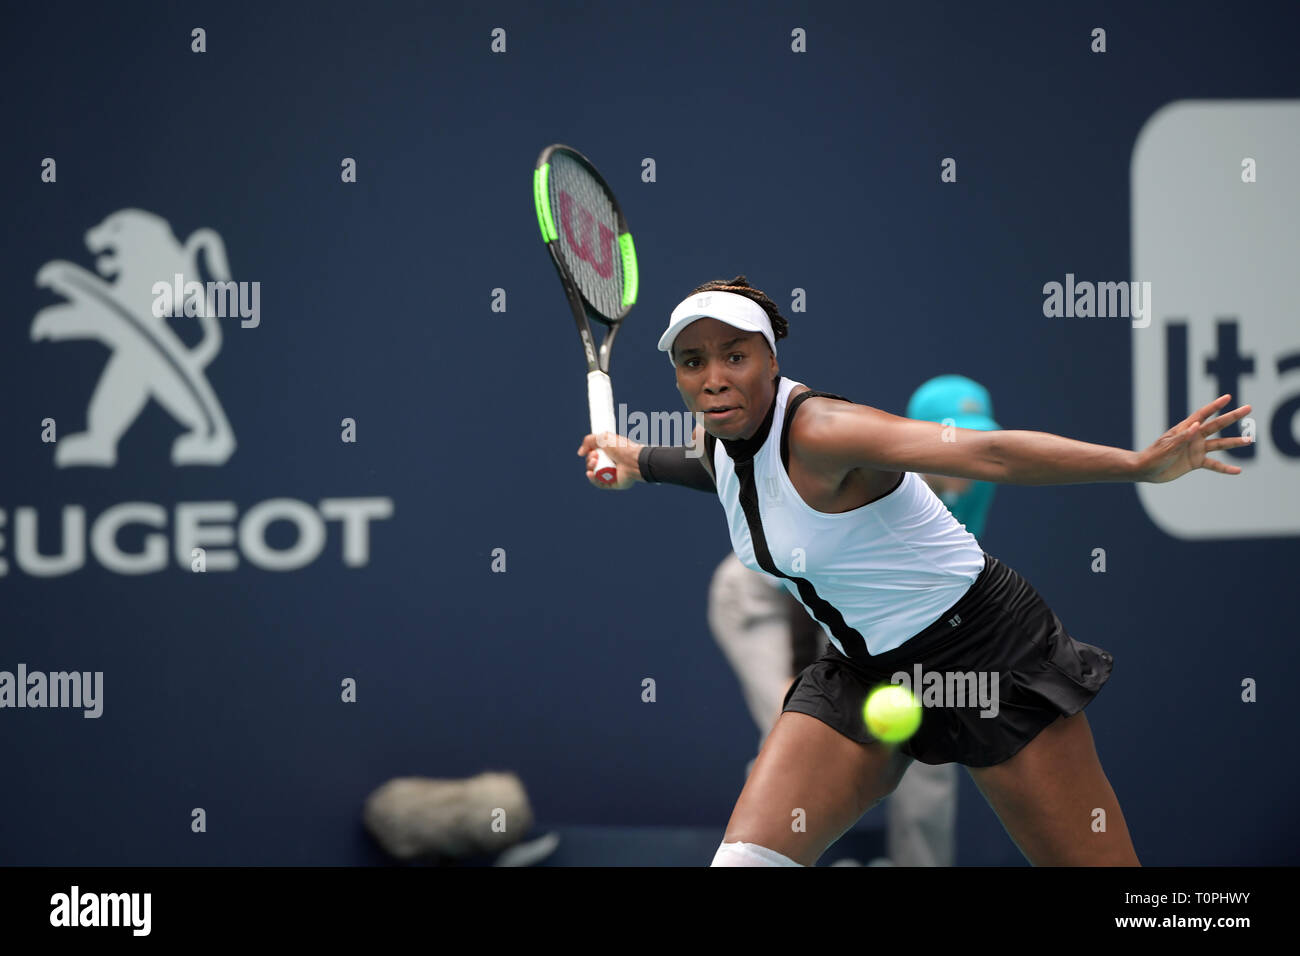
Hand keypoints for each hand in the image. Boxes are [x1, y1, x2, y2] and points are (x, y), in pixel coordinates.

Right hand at [576, 432, 642, 488]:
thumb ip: (589, 440)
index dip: (590, 453)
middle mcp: (610, 463)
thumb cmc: (622, 447)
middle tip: (595, 456)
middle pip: (593, 464)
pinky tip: (589, 474)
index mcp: (610, 453)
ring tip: (594, 463)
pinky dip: (593, 479)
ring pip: (594, 474)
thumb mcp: (604, 438)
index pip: (595, 455)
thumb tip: (580, 453)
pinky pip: (599, 484)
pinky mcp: (613, 484)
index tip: (590, 450)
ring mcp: (611, 474)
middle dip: (590, 460)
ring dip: (590, 468)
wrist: (634, 460)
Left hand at [1135, 395, 1252, 482]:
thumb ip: (1182, 437)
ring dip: (1234, 442)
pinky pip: (1214, 464)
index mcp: (1185, 429)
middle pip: (1217, 425)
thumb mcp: (1167, 446)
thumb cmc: (1153, 456)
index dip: (1215, 406)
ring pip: (1219, 444)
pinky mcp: (1195, 462)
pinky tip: (1237, 471)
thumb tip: (1196, 425)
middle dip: (1232, 416)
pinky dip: (1225, 468)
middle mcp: (1194, 437)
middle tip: (1249, 408)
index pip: (1203, 414)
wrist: (1145, 470)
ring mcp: (1196, 449)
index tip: (1228, 397)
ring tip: (1249, 441)